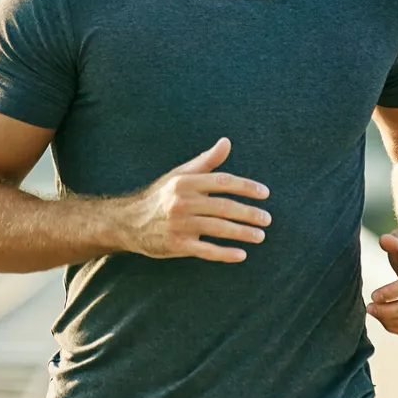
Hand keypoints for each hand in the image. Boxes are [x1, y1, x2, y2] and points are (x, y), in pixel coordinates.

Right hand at [119, 138, 270, 262]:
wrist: (129, 222)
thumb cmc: (162, 196)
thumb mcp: (181, 175)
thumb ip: (206, 161)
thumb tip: (227, 142)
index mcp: (185, 182)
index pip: (222, 181)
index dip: (246, 186)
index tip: (264, 193)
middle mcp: (182, 202)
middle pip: (224, 207)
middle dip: (249, 213)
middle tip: (267, 219)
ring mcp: (180, 224)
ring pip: (218, 228)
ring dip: (242, 233)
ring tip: (260, 236)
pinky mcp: (177, 245)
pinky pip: (206, 250)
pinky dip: (224, 254)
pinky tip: (241, 255)